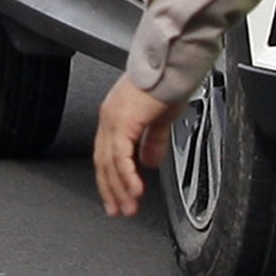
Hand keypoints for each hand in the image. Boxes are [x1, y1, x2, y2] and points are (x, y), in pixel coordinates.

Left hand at [92, 78, 181, 218]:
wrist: (173, 65)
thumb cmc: (168, 83)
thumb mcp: (159, 120)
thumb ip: (152, 142)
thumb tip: (148, 162)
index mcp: (115, 117)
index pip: (106, 155)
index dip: (111, 178)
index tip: (117, 197)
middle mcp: (109, 118)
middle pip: (103, 163)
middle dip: (111, 190)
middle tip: (119, 210)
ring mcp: (113, 120)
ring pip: (110, 163)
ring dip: (119, 188)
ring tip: (129, 207)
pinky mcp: (123, 122)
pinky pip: (120, 157)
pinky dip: (127, 176)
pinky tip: (135, 190)